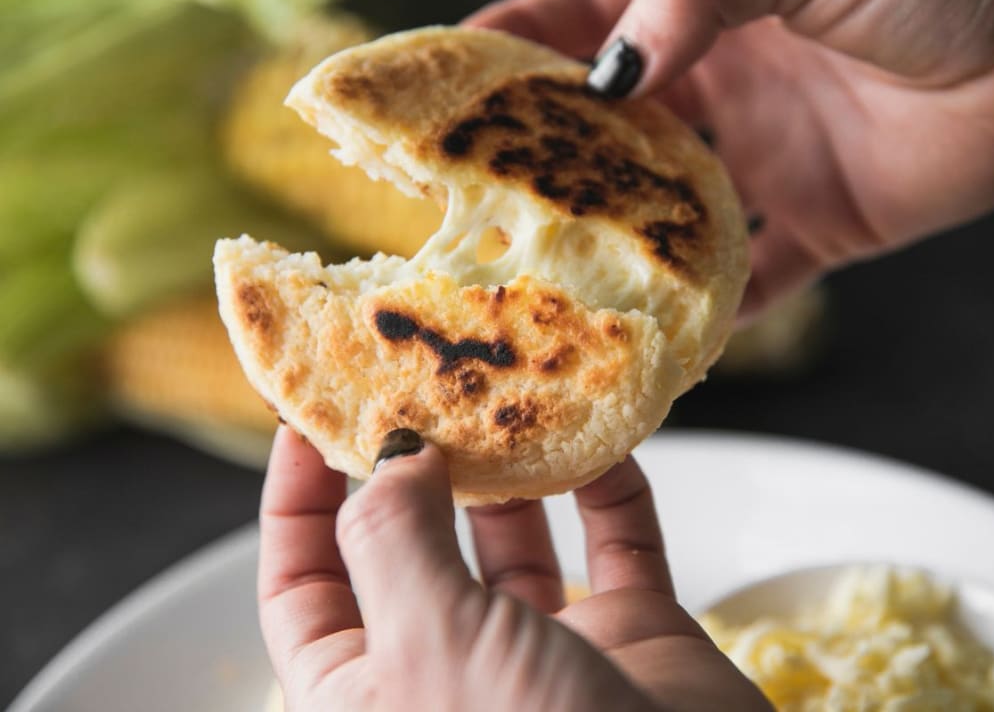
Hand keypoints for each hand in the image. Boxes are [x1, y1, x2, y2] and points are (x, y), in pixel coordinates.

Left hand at [259, 427, 771, 710]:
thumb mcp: (426, 644)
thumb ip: (393, 537)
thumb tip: (388, 456)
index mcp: (368, 694)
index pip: (303, 587)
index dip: (297, 500)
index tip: (312, 415)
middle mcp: (451, 668)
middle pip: (414, 544)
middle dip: (414, 463)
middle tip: (423, 378)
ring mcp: (545, 653)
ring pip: (516, 537)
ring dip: (513, 468)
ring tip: (505, 395)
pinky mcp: (631, 639)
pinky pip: (618, 542)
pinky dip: (609, 487)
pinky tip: (602, 434)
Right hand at [466, 0, 993, 314]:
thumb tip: (607, 65)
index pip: (576, 24)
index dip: (502, 54)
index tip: (433, 92)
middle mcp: (723, 80)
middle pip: (606, 133)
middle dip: (538, 168)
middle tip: (466, 212)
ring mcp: (765, 156)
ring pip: (663, 217)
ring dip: (610, 252)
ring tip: (539, 291)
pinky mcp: (821, 222)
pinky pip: (749, 282)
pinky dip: (705, 316)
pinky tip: (649, 344)